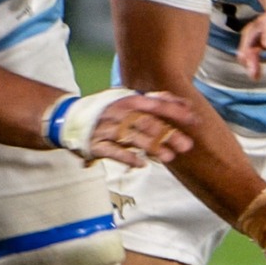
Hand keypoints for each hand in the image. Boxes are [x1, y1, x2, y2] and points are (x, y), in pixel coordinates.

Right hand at [62, 91, 195, 167]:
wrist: (71, 118)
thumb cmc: (110, 111)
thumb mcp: (131, 101)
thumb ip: (158, 102)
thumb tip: (187, 105)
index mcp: (129, 101)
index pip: (156, 104)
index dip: (176, 111)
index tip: (194, 120)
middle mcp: (119, 112)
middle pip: (147, 123)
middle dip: (168, 134)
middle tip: (187, 145)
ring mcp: (107, 128)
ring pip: (132, 137)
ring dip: (152, 147)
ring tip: (169, 157)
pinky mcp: (96, 144)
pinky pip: (113, 151)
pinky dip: (127, 157)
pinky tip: (142, 164)